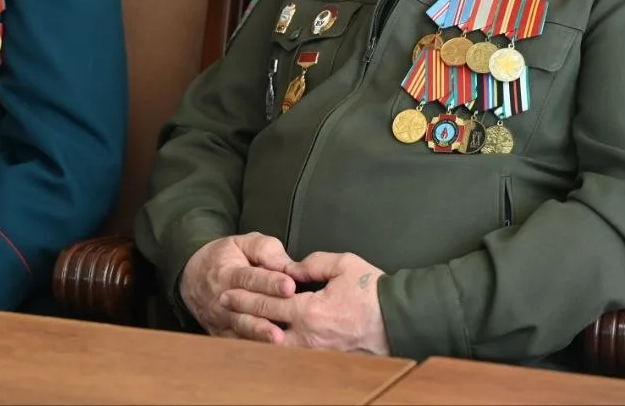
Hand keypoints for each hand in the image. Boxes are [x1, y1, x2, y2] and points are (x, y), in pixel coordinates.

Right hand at [179, 232, 295, 337]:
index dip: (270, 282)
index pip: (251, 278)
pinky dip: (251, 347)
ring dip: (260, 334)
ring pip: (241, 328)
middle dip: (270, 309)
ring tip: (278, 338)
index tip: (289, 285)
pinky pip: (236, 343)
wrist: (192, 277)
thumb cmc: (222, 259)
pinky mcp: (221, 334)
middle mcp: (224, 298)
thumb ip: (265, 249)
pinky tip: (268, 351)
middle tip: (291, 312)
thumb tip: (288, 265)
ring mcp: (221, 319)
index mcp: (230, 272)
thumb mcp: (242, 242)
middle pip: (247, 306)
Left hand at [220, 251, 388, 354]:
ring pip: (274, 348)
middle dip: (242, 313)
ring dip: (254, 335)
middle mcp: (307, 336)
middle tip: (223, 304)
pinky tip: (264, 341)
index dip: (245, 295)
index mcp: (309, 310)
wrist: (400, 322)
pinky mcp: (324, 361)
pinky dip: (274, 349)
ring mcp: (315, 352)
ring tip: (236, 325)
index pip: (268, 302)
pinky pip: (292, 356)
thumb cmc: (373, 292)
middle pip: (264, 326)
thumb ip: (314, 263)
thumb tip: (293, 266)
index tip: (228, 290)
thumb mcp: (344, 264)